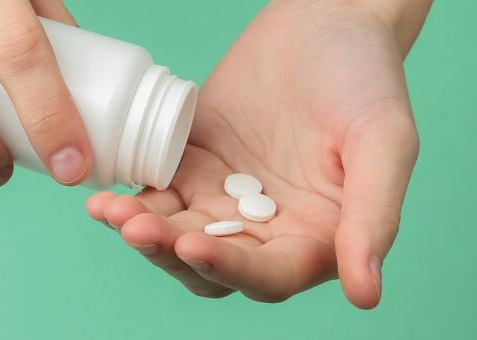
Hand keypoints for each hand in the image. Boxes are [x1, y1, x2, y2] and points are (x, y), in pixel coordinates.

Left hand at [86, 0, 427, 307]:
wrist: (323, 20)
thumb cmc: (365, 76)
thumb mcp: (384, 141)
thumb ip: (373, 215)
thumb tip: (366, 294)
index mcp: (315, 236)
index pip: (268, 275)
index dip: (230, 268)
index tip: (194, 245)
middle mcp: (267, 227)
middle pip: (210, 264)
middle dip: (169, 251)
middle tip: (136, 227)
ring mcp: (225, 199)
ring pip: (175, 235)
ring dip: (142, 231)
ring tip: (110, 211)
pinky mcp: (192, 168)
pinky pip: (157, 196)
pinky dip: (132, 200)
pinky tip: (104, 197)